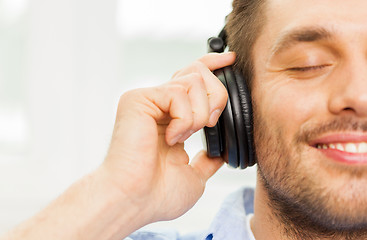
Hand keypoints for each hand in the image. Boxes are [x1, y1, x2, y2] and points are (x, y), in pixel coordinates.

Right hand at [102, 52, 235, 223]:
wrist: (134, 201)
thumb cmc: (157, 194)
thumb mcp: (194, 176)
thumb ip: (207, 160)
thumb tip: (220, 154)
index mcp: (171, 117)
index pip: (192, 79)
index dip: (212, 65)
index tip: (230, 60)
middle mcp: (159, 104)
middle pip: (198, 72)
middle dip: (216, 96)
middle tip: (208, 123)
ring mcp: (148, 100)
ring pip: (193, 81)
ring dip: (198, 115)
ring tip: (182, 137)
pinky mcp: (138, 99)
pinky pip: (178, 93)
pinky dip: (184, 119)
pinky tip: (171, 138)